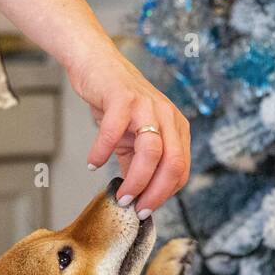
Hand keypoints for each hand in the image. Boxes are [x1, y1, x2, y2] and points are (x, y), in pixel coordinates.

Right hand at [66, 47, 190, 216]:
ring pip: (151, 152)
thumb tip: (136, 197)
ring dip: (136, 181)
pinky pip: (114, 132)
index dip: (165, 194)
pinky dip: (102, 152)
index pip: (181, 170)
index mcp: (176, 128)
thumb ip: (136, 165)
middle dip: (155, 193)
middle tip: (136, 208)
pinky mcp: (123, 97)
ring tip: (121, 195)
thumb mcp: (133, 138)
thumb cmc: (116, 103)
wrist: (97, 65)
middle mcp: (168, 116)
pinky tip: (93, 163)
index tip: (146, 208)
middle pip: (173, 164)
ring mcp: (147, 105)